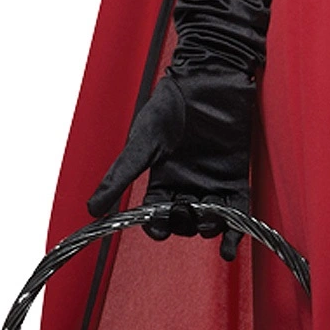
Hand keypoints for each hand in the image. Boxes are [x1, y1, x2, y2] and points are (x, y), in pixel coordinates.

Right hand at [87, 74, 249, 255]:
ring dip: (207, 228)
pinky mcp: (236, 177)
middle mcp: (187, 183)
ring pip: (210, 220)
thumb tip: (93, 209)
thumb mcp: (143, 143)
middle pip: (184, 220)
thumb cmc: (172, 104)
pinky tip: (228, 248)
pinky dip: (234, 232)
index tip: (157, 228)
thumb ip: (121, 177)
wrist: (208, 80)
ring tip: (206, 217)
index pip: (157, 214)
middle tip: (184, 212)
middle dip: (183, 224)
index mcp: (162, 177)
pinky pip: (237, 212)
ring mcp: (213, 181)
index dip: (157, 226)